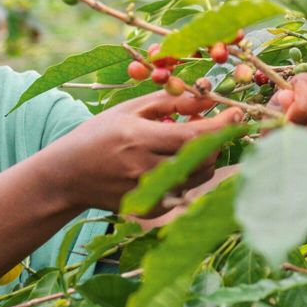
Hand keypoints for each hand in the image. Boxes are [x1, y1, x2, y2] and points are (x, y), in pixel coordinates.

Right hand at [51, 88, 246, 214]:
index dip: (222, 125)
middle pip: (203, 158)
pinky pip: (186, 190)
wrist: (69, 175)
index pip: (194, 136)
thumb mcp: (130, 110)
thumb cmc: (99, 134)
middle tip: (217, 123)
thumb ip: (170, 102)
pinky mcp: (151, 209)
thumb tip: (208, 96)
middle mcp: (145, 169)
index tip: (237, 112)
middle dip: (218, 139)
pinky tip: (174, 161)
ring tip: (192, 140)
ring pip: (199, 176)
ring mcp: (148, 193)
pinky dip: (190, 173)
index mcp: (139, 139)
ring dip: (207, 156)